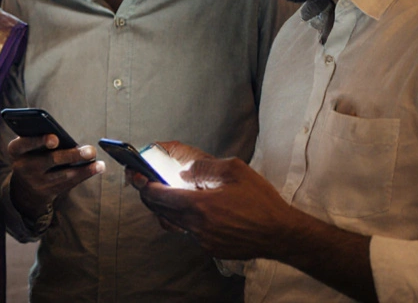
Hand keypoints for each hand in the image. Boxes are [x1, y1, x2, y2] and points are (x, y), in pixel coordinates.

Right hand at [7, 134, 102, 220]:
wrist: (24, 188)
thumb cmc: (30, 155)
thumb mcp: (27, 147)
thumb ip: (39, 138)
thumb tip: (67, 139)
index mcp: (16, 151)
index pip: (25, 144)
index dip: (38, 141)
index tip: (55, 139)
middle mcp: (24, 167)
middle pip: (50, 160)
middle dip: (71, 155)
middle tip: (90, 150)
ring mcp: (36, 182)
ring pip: (63, 174)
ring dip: (84, 167)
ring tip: (97, 159)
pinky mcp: (49, 192)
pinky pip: (69, 183)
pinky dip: (85, 174)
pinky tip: (98, 167)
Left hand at [128, 151, 299, 259]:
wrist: (280, 233)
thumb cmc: (260, 200)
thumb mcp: (234, 170)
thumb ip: (204, 168)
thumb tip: (184, 173)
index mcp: (200, 206)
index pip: (160, 197)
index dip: (145, 185)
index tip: (137, 176)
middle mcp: (198, 226)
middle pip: (161, 212)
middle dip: (150, 196)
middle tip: (144, 183)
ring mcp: (204, 241)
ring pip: (174, 224)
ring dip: (166, 210)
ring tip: (166, 196)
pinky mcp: (212, 249)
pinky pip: (191, 233)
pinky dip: (187, 220)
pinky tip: (195, 210)